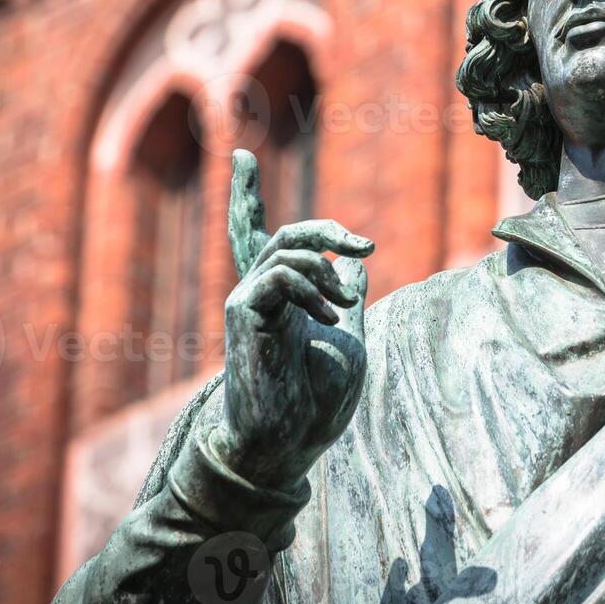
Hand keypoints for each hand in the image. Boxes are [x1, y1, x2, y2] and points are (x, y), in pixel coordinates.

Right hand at [211, 149, 373, 489]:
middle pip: (283, 234)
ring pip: (286, 249)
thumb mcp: (350, 342)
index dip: (247, 198)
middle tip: (365, 247)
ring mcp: (248, 303)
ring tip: (347, 304)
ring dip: (327, 269)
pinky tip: (330, 317)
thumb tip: (357, 267)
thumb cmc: (317, 405)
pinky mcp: (244, 314)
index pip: (262, 240)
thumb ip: (348, 301)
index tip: (239, 157)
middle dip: (327, 228)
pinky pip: (279, 274)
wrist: (288, 446)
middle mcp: (260, 296)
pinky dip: (311, 288)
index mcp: (283, 301)